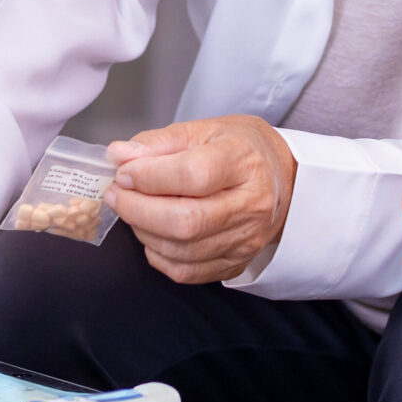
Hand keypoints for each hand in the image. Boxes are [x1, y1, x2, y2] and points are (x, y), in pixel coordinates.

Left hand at [108, 116, 296, 283]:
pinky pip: (187, 272)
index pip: (194, 174)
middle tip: (118, 194)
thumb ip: (159, 142)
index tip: (124, 172)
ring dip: (144, 231)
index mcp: (244, 160)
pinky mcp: (236, 262)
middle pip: (186, 221)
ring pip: (182, 250)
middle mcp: (251, 204)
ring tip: (134, 210)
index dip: (150, 176)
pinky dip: (159, 256)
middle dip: (138, 209)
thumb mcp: (205, 129)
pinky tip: (154, 234)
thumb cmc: (240, 150)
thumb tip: (118, 156)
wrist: (284, 180)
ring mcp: (246, 239)